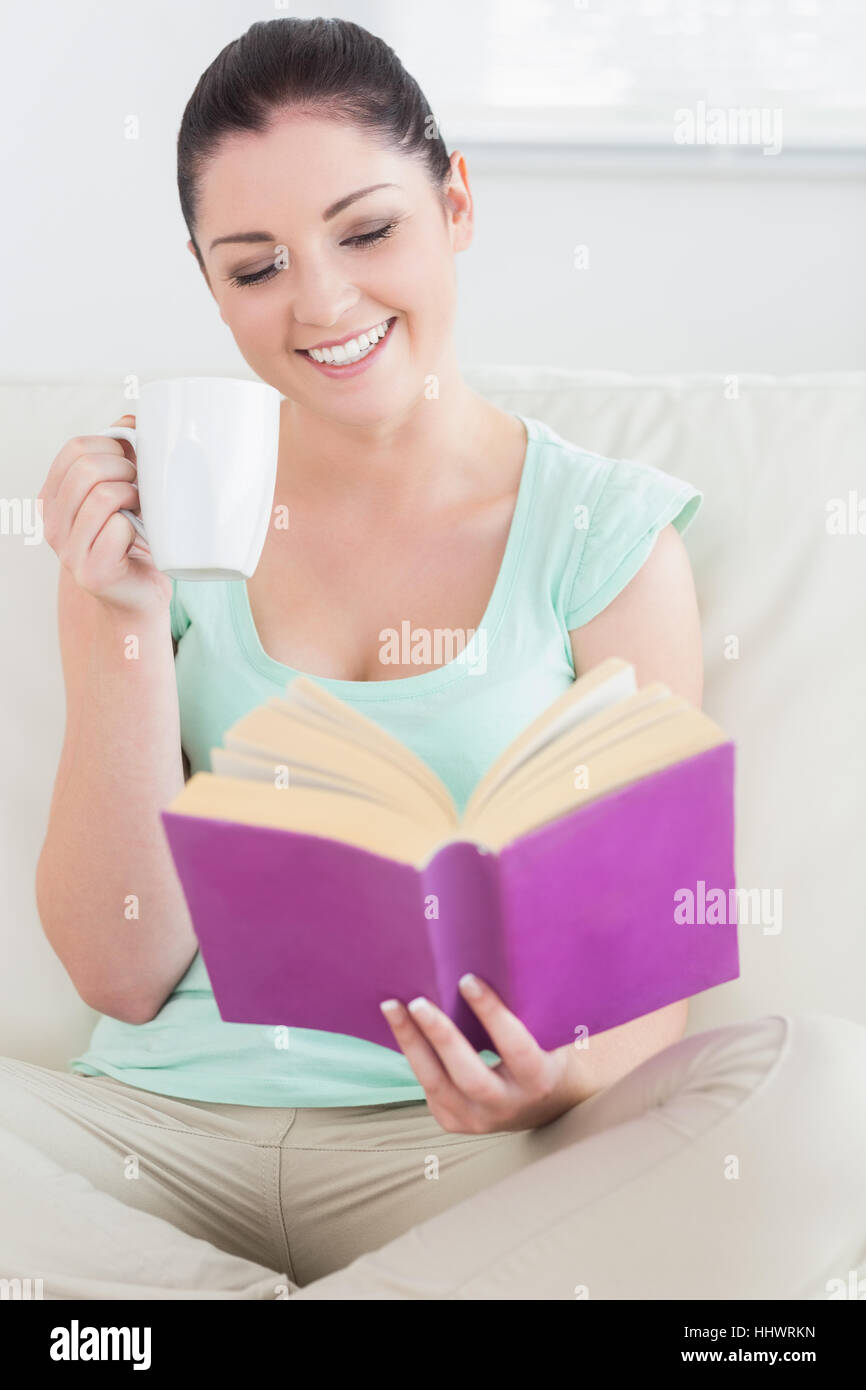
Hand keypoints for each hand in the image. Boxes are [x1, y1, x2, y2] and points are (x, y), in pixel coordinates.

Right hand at [38, 414, 171, 614]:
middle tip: (140, 489)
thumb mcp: (123, 490)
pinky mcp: (92, 572)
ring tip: (140, 510)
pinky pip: (119, 528)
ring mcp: (68, 550)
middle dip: (126, 470)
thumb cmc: (132, 539)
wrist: (137, 593)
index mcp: (53, 496)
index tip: (130, 465)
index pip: (75, 448)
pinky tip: (138, 537)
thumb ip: (121, 455)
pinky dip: (137, 527)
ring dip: (134, 496)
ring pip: (104, 495)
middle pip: (89, 469)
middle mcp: (52, 523)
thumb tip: (131, 419)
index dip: (112, 447)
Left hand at [379, 973, 575, 1133]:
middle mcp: (508, 1107)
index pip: (515, 1048)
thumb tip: (494, 959)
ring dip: (411, 1043)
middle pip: (469, 1076)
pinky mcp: (453, 1121)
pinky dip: (413, 1053)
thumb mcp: (553, 1035)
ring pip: (436, 1084)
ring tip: (391, 1007)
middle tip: (417, 1002)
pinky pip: (427, 1086)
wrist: (547, 1105)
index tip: (467, 979)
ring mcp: (477, 1120)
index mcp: (539, 1081)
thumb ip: (532, 1009)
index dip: (492, 1014)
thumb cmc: (549, 1052)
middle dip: (440, 1036)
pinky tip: (399, 1025)